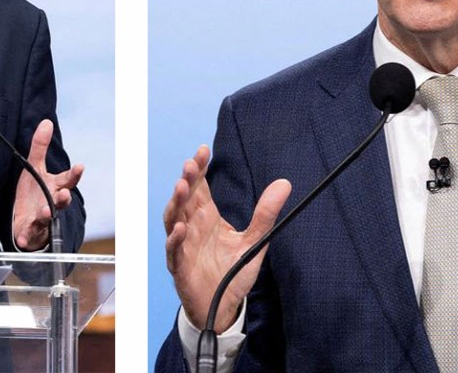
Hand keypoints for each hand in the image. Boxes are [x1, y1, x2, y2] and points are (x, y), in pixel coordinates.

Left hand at [12, 119, 83, 250]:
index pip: (67, 179)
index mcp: (54, 186)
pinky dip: (27, 237)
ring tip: (47, 211)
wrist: (27, 220)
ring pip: (48, 217)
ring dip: (48, 214)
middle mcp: (52, 202)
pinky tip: (23, 239)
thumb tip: (46, 122)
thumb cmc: (34, 192)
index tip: (80, 166)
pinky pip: (29, 234)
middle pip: (61, 200)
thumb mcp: (34, 167)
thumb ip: (40, 147)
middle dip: (63, 198)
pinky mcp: (31, 230)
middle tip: (64, 194)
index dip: (74, 174)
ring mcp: (42, 218)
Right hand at [164, 145, 290, 332]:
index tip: (203, 150)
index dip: (200, 168)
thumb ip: (265, 213)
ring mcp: (184, 245)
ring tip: (182, 186)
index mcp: (206, 216)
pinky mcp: (180, 266)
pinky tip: (180, 228)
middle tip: (192, 164)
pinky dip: (174, 239)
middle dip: (187, 179)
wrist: (224, 307)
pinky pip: (174, 250)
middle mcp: (192, 226)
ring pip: (173, 218)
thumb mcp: (254, 240)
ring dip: (176, 202)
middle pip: (185, 197)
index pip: (200, 186)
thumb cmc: (232, 272)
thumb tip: (284, 183)